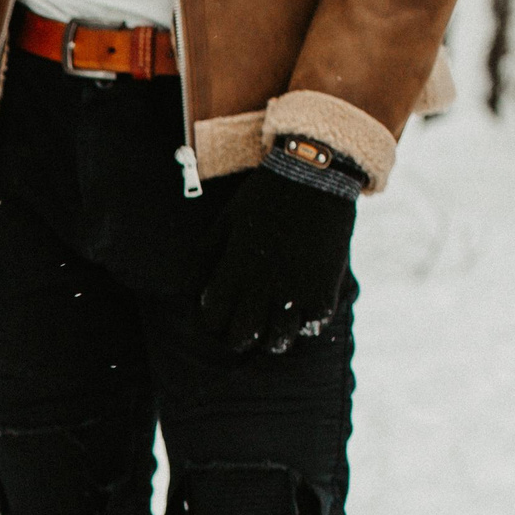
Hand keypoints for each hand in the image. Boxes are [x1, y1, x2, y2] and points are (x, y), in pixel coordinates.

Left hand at [197, 166, 355, 354]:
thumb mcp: (225, 221)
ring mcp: (295, 289)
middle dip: (239, 337)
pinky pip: (313, 325)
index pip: (213, 319)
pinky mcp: (324, 288)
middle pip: (242, 337)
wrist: (315, 174)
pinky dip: (306, 323)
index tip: (220, 316)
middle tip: (245, 328)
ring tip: (273, 326)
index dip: (212, 323)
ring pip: (278, 341)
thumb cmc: (264, 196)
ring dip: (272, 338)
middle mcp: (262, 284)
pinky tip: (302, 309)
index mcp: (234, 268)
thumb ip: (204, 258)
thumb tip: (189, 294)